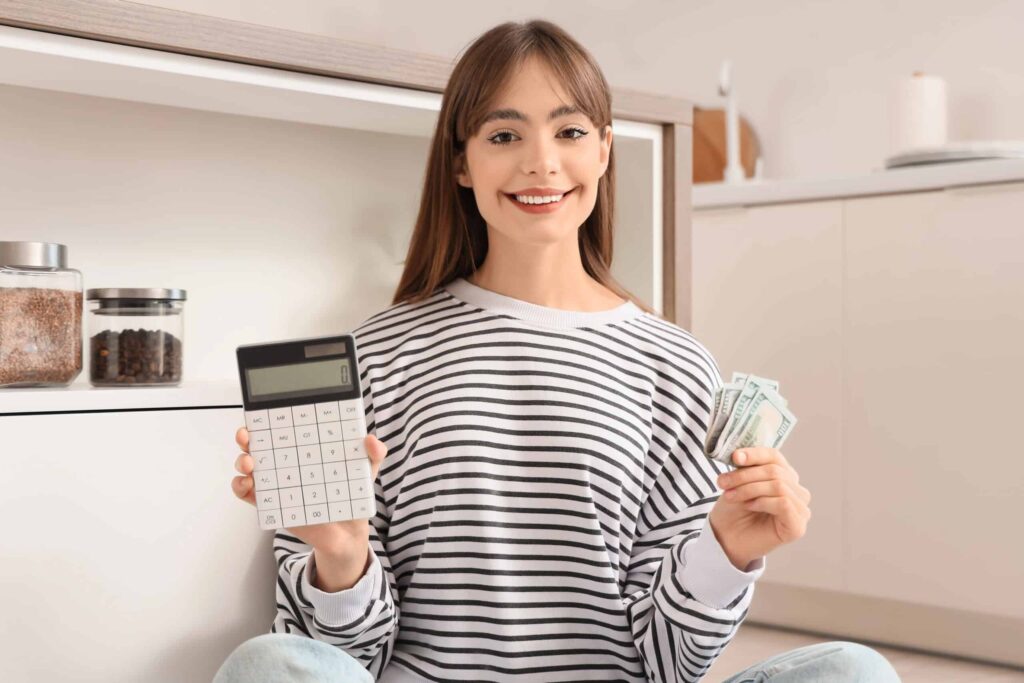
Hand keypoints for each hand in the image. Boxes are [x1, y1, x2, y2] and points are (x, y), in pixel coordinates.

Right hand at [231, 426, 387, 558]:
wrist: (348, 532)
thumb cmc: (352, 494)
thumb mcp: (366, 470)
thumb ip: (374, 453)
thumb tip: (371, 439)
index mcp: (305, 447)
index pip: (282, 427)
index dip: (267, 418)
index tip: (261, 414)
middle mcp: (286, 461)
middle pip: (258, 443)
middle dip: (246, 437)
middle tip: (247, 437)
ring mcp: (276, 482)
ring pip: (249, 466)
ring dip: (242, 462)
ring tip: (249, 464)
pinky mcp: (271, 503)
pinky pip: (248, 493)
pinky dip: (241, 487)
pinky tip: (246, 485)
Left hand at [708, 447, 811, 569]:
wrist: (727, 539)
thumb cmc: (734, 511)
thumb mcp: (737, 483)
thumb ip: (745, 467)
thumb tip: (739, 454)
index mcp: (784, 476)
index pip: (774, 457)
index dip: (754, 454)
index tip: (734, 457)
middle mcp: (796, 491)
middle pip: (775, 471)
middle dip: (745, 475)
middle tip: (723, 483)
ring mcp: (800, 509)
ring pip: (779, 486)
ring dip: (749, 489)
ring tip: (730, 496)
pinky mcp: (798, 526)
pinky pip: (784, 503)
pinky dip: (763, 502)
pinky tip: (750, 506)